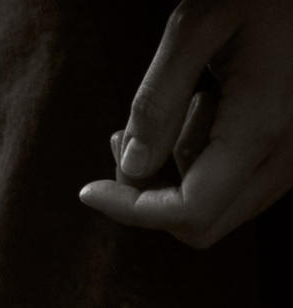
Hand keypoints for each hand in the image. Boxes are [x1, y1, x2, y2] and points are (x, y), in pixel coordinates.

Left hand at [79, 0, 292, 248]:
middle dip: (147, 199)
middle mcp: (288, 150)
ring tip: (163, 115)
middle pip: (203, 225)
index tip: (88, 189)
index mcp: (263, 123)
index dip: (130, 211)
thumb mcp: (195, 28)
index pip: (190, 210)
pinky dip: (203, 164)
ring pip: (221, 209)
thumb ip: (159, 100)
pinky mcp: (291, 145)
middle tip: (122, 143)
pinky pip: (240, 182)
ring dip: (175, 179)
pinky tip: (198, 111)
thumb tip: (132, 168)